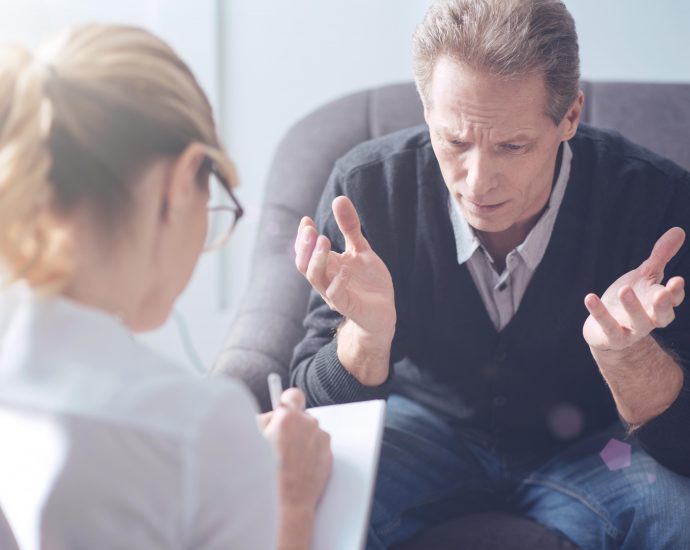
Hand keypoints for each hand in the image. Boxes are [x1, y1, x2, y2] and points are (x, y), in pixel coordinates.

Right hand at [262, 388, 331, 513]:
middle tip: (280, 441)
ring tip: (288, 460)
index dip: (287, 401)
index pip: (293, 395)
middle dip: (293, 425)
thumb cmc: (262, 473)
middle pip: (302, 416)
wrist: (283, 504)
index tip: (283, 407)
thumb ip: (263, 420)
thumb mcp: (252, 439)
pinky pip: (318, 448)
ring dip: (302, 440)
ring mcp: (321, 441)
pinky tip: (298, 468)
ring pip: (311, 433)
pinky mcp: (329, 457)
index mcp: (288, 416)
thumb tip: (271, 416)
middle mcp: (309, 424)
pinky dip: (310, 454)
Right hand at [295, 196, 395, 383]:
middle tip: (310, 229)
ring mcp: (335, 294)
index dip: (302, 236)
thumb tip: (339, 198)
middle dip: (304, 246)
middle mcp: (326, 279)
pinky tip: (346, 268)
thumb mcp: (361, 249)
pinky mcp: (348, 306)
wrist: (383, 311)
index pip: (305, 251)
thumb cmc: (368, 282)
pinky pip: (337, 295)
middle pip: (303, 264)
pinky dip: (339, 281)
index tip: (306, 220)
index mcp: (327, 266)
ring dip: (317, 259)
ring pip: (315, 278)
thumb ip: (350, 227)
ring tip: (324, 240)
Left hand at [583, 227, 685, 352]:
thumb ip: (660, 256)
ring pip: (637, 322)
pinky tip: (590, 297)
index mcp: (658, 304)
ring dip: (632, 307)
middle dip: (663, 306)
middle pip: (662, 316)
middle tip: (661, 294)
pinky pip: (608, 326)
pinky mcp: (612, 337)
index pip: (673, 299)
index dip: (675, 292)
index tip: (676, 280)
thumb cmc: (629, 300)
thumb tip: (679, 230)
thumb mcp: (645, 276)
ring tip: (623, 289)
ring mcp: (631, 330)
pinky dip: (599, 313)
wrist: (606, 332)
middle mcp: (649, 319)